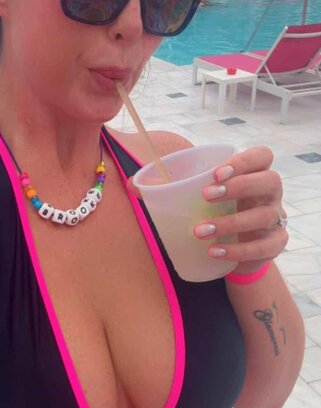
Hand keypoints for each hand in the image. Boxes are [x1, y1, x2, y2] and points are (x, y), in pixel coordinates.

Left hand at [127, 146, 287, 275]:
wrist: (235, 249)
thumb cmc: (216, 212)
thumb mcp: (195, 197)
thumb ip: (166, 187)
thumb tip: (131, 185)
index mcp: (253, 173)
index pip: (262, 156)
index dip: (244, 161)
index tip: (216, 173)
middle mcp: (270, 193)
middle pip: (271, 180)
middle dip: (240, 186)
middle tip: (207, 196)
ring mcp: (276, 219)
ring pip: (264, 215)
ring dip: (230, 223)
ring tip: (200, 231)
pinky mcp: (274, 244)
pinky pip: (263, 246)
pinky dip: (237, 250)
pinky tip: (214, 251)